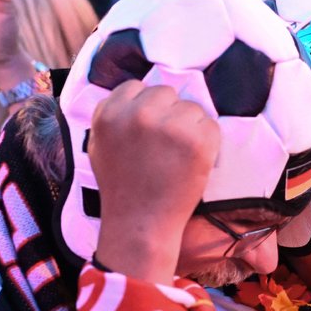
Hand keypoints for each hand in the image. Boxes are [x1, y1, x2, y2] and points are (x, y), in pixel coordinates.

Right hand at [89, 80, 219, 283]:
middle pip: (166, 92)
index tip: (149, 129)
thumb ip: (113, 115)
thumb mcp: (100, 145)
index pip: (136, 87)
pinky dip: (207, 142)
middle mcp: (139, 113)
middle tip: (165, 145)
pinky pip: (211, 125)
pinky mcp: (197, 140)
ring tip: (177, 156)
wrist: (140, 223)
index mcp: (110, 113)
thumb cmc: (121, 188)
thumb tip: (137, 93)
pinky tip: (192, 162)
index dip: (146, 108)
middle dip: (168, 114)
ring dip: (189, 127)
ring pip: (191, 107)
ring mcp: (170, 126)